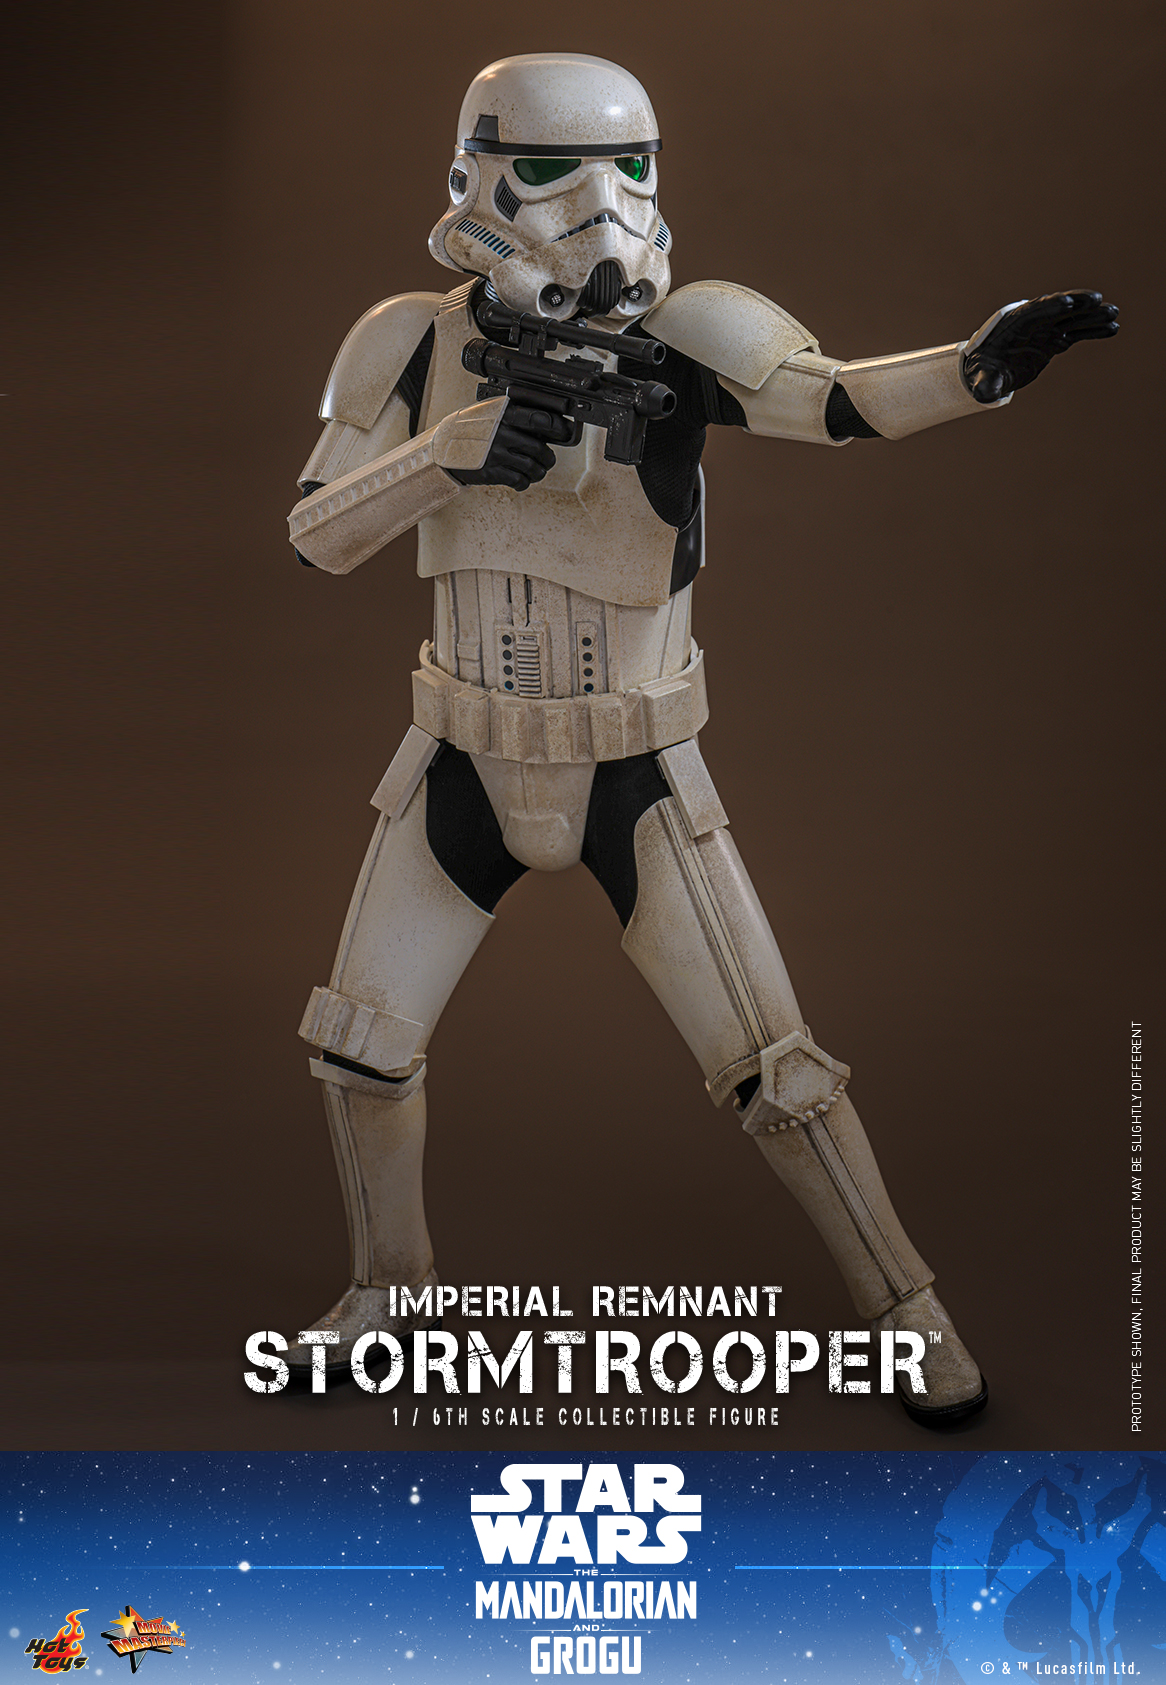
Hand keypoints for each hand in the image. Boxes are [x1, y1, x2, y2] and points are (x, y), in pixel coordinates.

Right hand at [448, 403, 575, 490]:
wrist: (443, 448)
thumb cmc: (471, 430)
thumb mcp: (491, 413)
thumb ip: (514, 417)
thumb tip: (545, 424)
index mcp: (504, 413)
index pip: (539, 419)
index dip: (557, 427)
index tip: (564, 432)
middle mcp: (502, 431)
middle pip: (539, 448)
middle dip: (548, 458)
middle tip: (548, 460)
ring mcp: (496, 452)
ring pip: (532, 467)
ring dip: (539, 473)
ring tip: (537, 472)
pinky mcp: (491, 471)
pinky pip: (518, 480)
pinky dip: (524, 483)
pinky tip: (522, 480)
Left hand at [963, 290, 1118, 403]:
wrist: (989, 371)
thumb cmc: (983, 370)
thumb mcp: (981, 377)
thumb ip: (986, 383)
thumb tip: (984, 394)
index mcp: (1013, 324)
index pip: (1033, 312)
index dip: (1050, 307)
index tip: (1068, 304)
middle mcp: (1032, 322)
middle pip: (1057, 309)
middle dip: (1076, 303)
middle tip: (1096, 300)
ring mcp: (1045, 330)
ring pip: (1071, 319)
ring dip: (1092, 316)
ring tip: (1113, 313)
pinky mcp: (1055, 340)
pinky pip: (1077, 332)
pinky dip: (1093, 330)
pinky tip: (1112, 329)